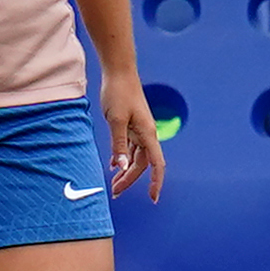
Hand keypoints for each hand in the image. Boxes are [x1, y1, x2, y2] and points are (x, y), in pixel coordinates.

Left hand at [103, 73, 164, 203]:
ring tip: (113, 184)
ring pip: (135, 157)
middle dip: (130, 180)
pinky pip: (129, 147)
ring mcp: (139, 129)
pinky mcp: (131, 125)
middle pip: (142, 164)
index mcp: (147, 133)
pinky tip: (113, 165)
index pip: (156, 164)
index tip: (153, 198)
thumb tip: (121, 167)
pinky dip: (122, 157)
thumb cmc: (118, 93)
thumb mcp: (115, 120)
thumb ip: (118, 144)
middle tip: (115, 193)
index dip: (156, 182)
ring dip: (125, 171)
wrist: (119, 72)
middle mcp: (146, 134)